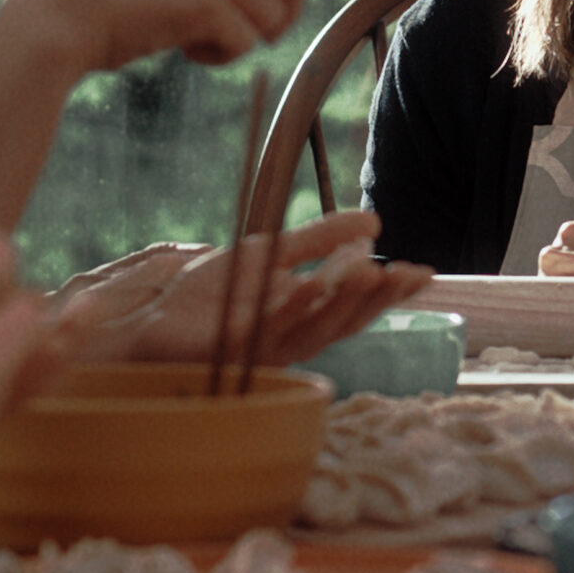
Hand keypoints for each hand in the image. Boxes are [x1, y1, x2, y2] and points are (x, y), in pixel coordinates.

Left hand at [66, 210, 435, 366]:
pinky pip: (265, 328)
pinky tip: (311, 284)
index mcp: (302, 318)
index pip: (355, 307)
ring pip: (311, 328)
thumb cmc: (208, 294)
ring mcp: (260, 347)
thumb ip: (319, 239)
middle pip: (343, 322)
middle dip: (376, 299)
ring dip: (341, 300)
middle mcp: (289, 338)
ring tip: (370, 270)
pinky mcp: (229, 348)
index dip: (390, 293)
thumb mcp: (272, 252)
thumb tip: (374, 224)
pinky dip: (289, 307)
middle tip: (405, 273)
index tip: (423, 271)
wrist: (150, 315)